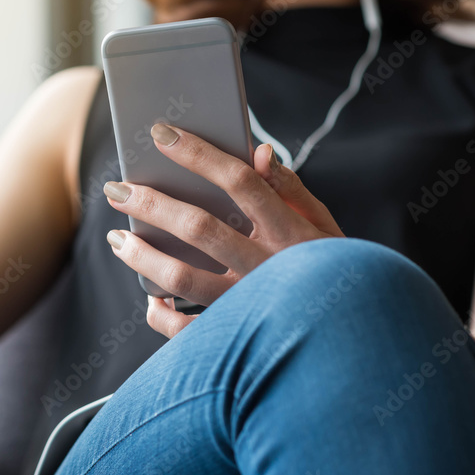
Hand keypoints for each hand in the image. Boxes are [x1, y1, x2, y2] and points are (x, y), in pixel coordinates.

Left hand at [103, 123, 344, 338]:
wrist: (358, 338)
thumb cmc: (334, 270)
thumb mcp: (324, 226)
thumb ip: (291, 189)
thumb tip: (259, 152)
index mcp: (292, 233)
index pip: (240, 181)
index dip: (198, 154)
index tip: (161, 134)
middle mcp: (268, 268)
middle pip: (199, 228)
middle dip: (151, 203)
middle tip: (116, 188)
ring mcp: (249, 307)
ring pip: (183, 278)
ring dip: (142, 256)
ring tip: (118, 238)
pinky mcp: (237, 341)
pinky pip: (187, 331)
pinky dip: (163, 315)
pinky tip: (153, 299)